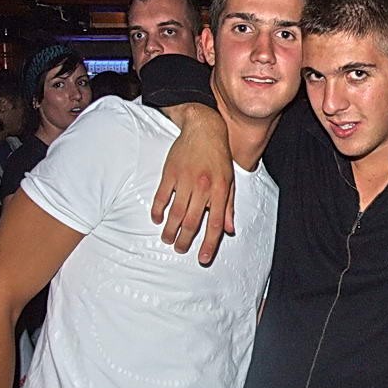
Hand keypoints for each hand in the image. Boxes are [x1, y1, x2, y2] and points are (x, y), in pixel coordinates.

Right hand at [151, 104, 234, 263]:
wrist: (204, 129)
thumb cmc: (219, 157)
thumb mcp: (230, 181)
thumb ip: (228, 206)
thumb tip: (228, 229)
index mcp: (220, 190)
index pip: (215, 223)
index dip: (209, 244)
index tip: (203, 258)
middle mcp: (203, 186)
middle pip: (192, 221)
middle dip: (186, 240)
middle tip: (181, 249)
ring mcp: (185, 179)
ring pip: (175, 212)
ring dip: (170, 230)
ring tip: (168, 239)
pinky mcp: (170, 172)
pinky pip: (162, 196)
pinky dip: (158, 210)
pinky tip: (157, 219)